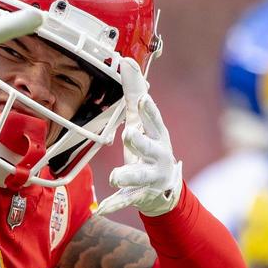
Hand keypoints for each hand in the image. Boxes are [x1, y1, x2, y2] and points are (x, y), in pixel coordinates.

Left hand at [95, 59, 182, 216]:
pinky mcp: (140, 195)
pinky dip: (114, 204)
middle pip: (150, 147)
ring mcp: (150, 177)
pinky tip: (102, 209)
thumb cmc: (150, 147)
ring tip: (114, 176)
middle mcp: (158, 155)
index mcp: (158, 135)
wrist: (165, 191)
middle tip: (129, 135)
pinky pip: (126, 200)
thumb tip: (127, 59)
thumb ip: (135, 92)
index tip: (142, 99)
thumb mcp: (143, 122)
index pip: (155, 120)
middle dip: (141, 142)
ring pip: (139, 175)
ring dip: (127, 175)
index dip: (150, 111)